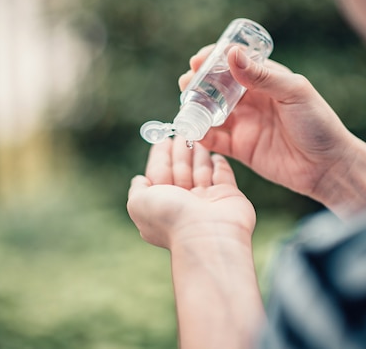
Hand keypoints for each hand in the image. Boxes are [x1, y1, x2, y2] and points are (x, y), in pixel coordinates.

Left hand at [127, 136, 255, 248]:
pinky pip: (223, 175)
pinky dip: (219, 164)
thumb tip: (139, 179)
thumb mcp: (138, 202)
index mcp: (162, 202)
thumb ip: (137, 189)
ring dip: (198, 153)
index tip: (163, 138)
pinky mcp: (228, 195)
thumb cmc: (171, 218)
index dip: (161, 155)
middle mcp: (184, 202)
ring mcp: (207, 199)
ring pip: (201, 170)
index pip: (159, 172)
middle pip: (181, 169)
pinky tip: (215, 155)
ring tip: (197, 134)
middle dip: (180, 150)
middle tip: (182, 130)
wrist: (207, 234)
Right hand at [180, 45, 355, 201]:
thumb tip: (231, 54)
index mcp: (266, 80)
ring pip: (211, 112)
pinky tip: (192, 130)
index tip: (198, 60)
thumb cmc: (318, 124)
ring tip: (185, 104)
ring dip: (195, 107)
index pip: (234, 63)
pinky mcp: (241, 148)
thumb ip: (262, 76)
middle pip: (217, 87)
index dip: (214, 59)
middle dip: (198, 82)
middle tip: (186, 82)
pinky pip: (215, 140)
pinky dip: (201, 135)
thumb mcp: (293, 92)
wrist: (328, 167)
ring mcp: (245, 124)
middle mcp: (252, 100)